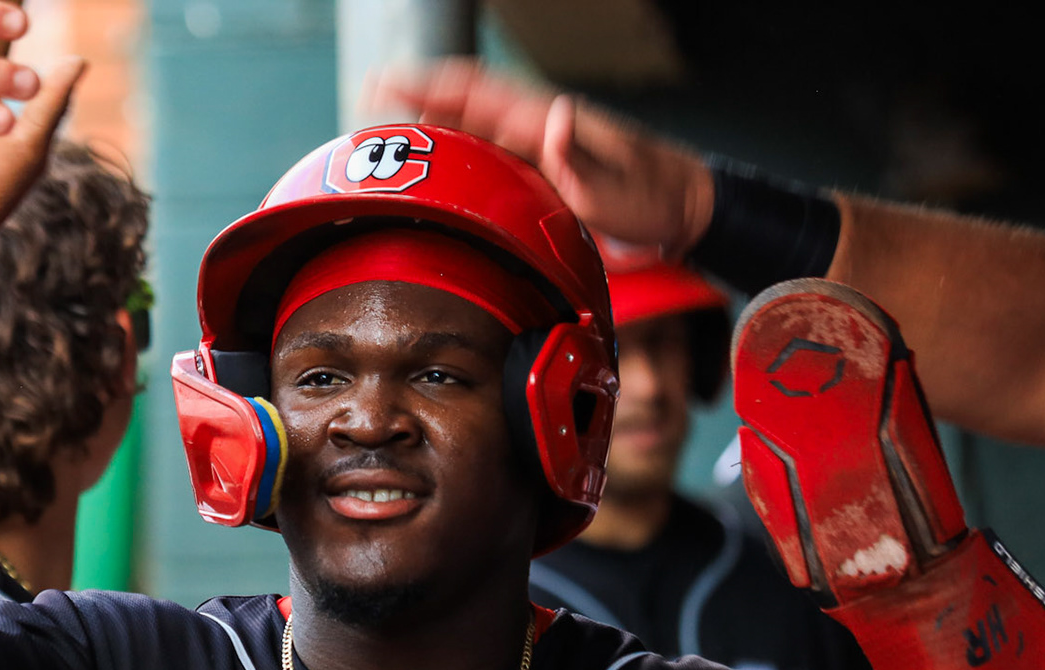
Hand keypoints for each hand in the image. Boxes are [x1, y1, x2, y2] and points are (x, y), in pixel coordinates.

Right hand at [367, 58, 714, 256]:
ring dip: (428, 133)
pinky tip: (435, 177)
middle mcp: (535, 126)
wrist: (681, 209)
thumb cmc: (651, 197)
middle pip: (460, 106)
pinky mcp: (539, 170)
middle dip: (411, 106)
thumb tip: (557, 117)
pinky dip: (454, 159)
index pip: (473, 90)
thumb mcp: (618, 184)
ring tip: (386, 148)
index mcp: (544, 121)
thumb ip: (582, 156)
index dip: (425, 84)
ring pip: (469, 131)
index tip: (380, 84)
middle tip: (364, 119)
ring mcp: (535, 147)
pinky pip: (485, 157)